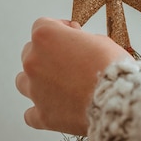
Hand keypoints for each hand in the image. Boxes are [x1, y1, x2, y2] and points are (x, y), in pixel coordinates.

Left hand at [16, 18, 127, 134]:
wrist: (117, 99)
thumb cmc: (111, 68)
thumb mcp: (99, 40)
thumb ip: (79, 39)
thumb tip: (75, 42)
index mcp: (46, 36)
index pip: (42, 25)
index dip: (58, 29)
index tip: (69, 33)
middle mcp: (34, 61)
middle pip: (30, 52)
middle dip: (47, 54)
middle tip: (68, 60)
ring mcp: (34, 89)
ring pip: (23, 81)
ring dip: (37, 80)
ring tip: (57, 84)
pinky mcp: (41, 115)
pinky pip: (31, 114)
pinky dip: (41, 110)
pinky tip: (54, 108)